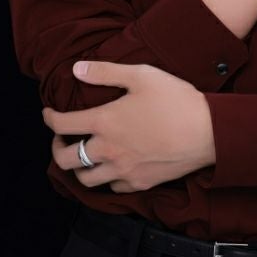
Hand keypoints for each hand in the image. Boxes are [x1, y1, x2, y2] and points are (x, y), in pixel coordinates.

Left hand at [42, 61, 215, 193]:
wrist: (207, 132)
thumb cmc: (175, 99)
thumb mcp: (141, 75)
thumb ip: (105, 72)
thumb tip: (76, 69)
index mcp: (104, 122)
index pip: (62, 124)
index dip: (49, 118)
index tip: (49, 113)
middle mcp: (108, 150)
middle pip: (66, 160)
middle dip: (57, 149)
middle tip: (61, 140)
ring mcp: (123, 170)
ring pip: (86, 179)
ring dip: (79, 168)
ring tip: (83, 156)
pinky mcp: (140, 182)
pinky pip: (112, 187)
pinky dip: (106, 178)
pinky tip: (111, 167)